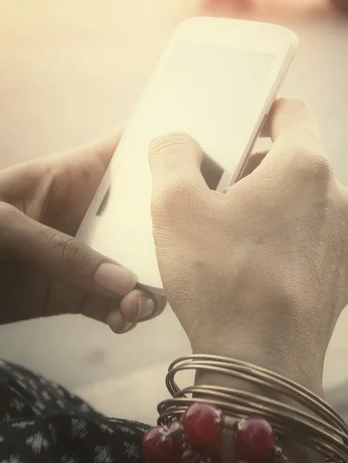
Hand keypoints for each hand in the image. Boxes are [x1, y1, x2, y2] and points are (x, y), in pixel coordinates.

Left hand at [0, 130, 160, 332]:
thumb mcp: (6, 225)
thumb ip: (60, 250)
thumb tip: (120, 283)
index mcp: (72, 174)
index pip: (125, 149)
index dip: (163, 147)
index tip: (205, 158)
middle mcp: (86, 212)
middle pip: (142, 214)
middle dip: (165, 233)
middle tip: (180, 257)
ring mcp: (82, 253)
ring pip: (131, 262)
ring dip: (146, 284)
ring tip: (141, 306)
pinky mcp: (71, 292)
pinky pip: (108, 302)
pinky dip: (121, 313)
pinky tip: (122, 321)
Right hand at [149, 97, 347, 393]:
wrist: (261, 367)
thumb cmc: (220, 281)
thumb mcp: (174, 205)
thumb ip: (171, 156)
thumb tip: (178, 141)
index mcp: (304, 166)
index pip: (293, 110)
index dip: (262, 110)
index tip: (238, 124)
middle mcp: (336, 197)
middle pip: (293, 159)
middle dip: (253, 168)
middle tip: (215, 191)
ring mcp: (344, 238)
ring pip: (301, 201)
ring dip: (268, 205)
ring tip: (228, 234)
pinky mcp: (339, 273)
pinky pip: (309, 238)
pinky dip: (282, 239)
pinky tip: (250, 267)